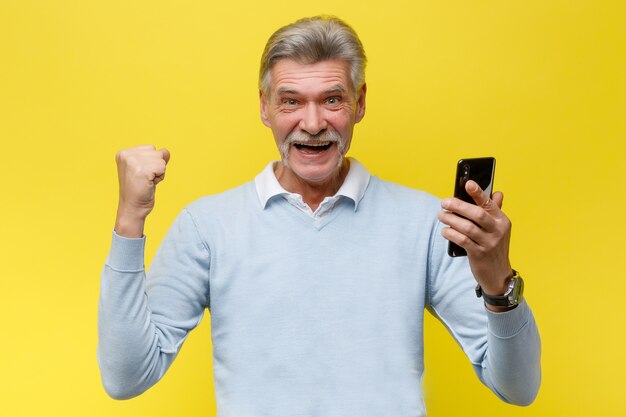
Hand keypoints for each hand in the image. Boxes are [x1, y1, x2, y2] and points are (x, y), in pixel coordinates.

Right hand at [114, 145, 169, 236]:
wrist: (132, 208)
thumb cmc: (139, 190)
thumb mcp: (146, 169)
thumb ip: (155, 158)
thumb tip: (166, 151)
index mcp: (123, 153)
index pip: (151, 148)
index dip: (151, 163)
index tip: (141, 174)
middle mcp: (126, 155)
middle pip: (157, 153)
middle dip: (156, 167)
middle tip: (145, 180)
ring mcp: (133, 162)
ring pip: (161, 160)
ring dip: (159, 173)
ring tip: (147, 182)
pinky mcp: (142, 170)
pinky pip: (162, 168)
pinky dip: (160, 177)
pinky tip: (150, 184)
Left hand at [437, 180, 512, 297]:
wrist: (497, 274)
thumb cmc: (493, 247)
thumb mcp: (498, 229)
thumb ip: (494, 211)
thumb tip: (497, 193)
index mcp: (502, 221)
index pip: (489, 204)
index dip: (478, 193)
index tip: (468, 183)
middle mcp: (498, 231)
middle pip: (476, 214)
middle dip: (458, 206)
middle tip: (444, 202)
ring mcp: (489, 243)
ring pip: (467, 227)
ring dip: (451, 220)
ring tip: (441, 216)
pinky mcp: (479, 254)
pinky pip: (462, 240)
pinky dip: (451, 234)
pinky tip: (445, 231)